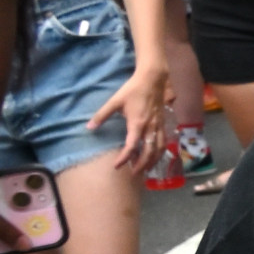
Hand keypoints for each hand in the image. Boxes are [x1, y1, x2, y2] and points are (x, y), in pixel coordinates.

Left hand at [92, 58, 174, 172]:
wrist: (153, 80)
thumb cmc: (133, 90)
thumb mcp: (114, 101)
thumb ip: (102, 115)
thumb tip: (89, 127)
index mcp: (137, 123)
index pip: (131, 146)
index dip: (124, 158)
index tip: (117, 166)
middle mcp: (150, 127)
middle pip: (148, 152)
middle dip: (142, 165)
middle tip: (134, 173)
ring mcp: (158, 126)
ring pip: (159, 148)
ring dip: (154, 161)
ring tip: (147, 169)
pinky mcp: (163, 123)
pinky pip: (164, 141)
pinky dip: (160, 152)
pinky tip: (156, 156)